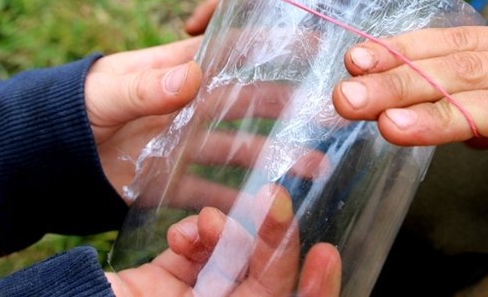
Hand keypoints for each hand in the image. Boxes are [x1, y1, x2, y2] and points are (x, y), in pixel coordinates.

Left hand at [86, 39, 328, 211]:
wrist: (41, 156)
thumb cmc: (71, 108)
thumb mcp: (106, 92)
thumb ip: (146, 87)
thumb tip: (193, 75)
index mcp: (176, 69)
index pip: (231, 51)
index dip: (271, 43)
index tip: (312, 37)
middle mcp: (189, 103)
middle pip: (248, 101)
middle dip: (288, 105)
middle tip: (328, 110)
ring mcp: (184, 142)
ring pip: (239, 146)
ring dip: (274, 154)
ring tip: (313, 163)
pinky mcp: (172, 178)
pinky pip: (211, 188)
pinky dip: (237, 197)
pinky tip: (265, 205)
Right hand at [107, 185, 341, 296]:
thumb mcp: (164, 294)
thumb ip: (237, 290)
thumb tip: (277, 291)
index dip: (310, 289)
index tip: (323, 254)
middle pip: (264, 279)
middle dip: (272, 241)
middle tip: (277, 200)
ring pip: (235, 259)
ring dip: (226, 234)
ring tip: (203, 223)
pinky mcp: (169, 280)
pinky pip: (199, 252)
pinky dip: (196, 235)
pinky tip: (181, 232)